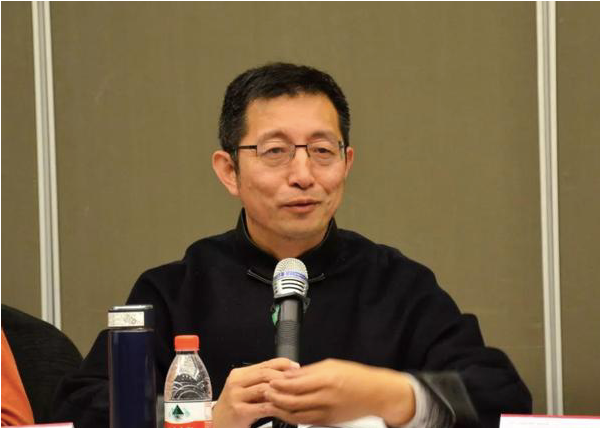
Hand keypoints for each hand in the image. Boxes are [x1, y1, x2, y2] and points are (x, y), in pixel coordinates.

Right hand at [212, 358, 299, 427]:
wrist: (217, 423)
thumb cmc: (235, 407)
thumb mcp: (247, 391)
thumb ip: (262, 382)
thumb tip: (287, 374)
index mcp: (239, 374)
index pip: (265, 363)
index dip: (283, 364)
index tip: (296, 367)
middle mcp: (236, 382)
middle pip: (265, 374)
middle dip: (284, 377)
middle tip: (297, 382)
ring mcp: (236, 396)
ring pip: (264, 389)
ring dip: (281, 392)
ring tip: (293, 395)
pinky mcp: (238, 411)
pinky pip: (262, 407)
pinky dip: (275, 406)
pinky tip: (283, 408)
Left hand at [266, 358, 414, 426]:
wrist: (376, 394)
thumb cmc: (356, 377)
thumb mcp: (331, 365)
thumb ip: (308, 371)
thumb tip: (289, 373)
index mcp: (327, 379)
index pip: (296, 384)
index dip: (279, 384)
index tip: (270, 380)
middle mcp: (326, 397)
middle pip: (293, 401)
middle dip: (275, 398)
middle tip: (266, 393)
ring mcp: (327, 411)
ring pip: (297, 415)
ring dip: (280, 410)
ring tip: (271, 403)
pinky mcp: (328, 421)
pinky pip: (305, 421)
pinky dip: (292, 418)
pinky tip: (285, 412)